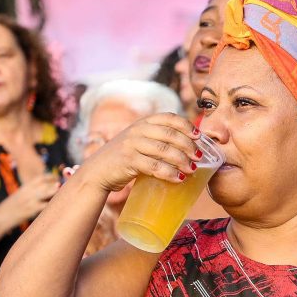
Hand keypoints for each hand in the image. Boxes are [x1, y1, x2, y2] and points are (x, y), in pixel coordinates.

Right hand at [0, 173, 59, 225]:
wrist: (0, 216)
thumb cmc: (12, 206)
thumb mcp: (21, 195)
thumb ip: (32, 191)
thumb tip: (46, 189)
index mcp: (26, 187)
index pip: (41, 178)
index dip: (51, 177)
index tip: (59, 178)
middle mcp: (28, 191)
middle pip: (46, 184)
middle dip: (57, 184)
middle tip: (66, 186)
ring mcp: (31, 200)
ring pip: (47, 193)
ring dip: (56, 192)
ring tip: (64, 192)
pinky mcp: (32, 209)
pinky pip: (46, 205)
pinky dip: (53, 204)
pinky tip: (61, 206)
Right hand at [75, 113, 202, 192]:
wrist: (98, 171)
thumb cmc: (125, 158)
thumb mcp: (139, 141)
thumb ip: (158, 140)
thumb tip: (190, 148)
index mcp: (143, 122)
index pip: (169, 117)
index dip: (186, 125)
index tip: (199, 136)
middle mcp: (137, 130)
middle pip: (170, 134)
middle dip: (188, 145)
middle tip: (199, 157)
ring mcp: (132, 144)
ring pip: (164, 150)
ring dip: (182, 160)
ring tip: (192, 169)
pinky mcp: (128, 160)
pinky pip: (154, 166)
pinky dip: (169, 173)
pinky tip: (179, 178)